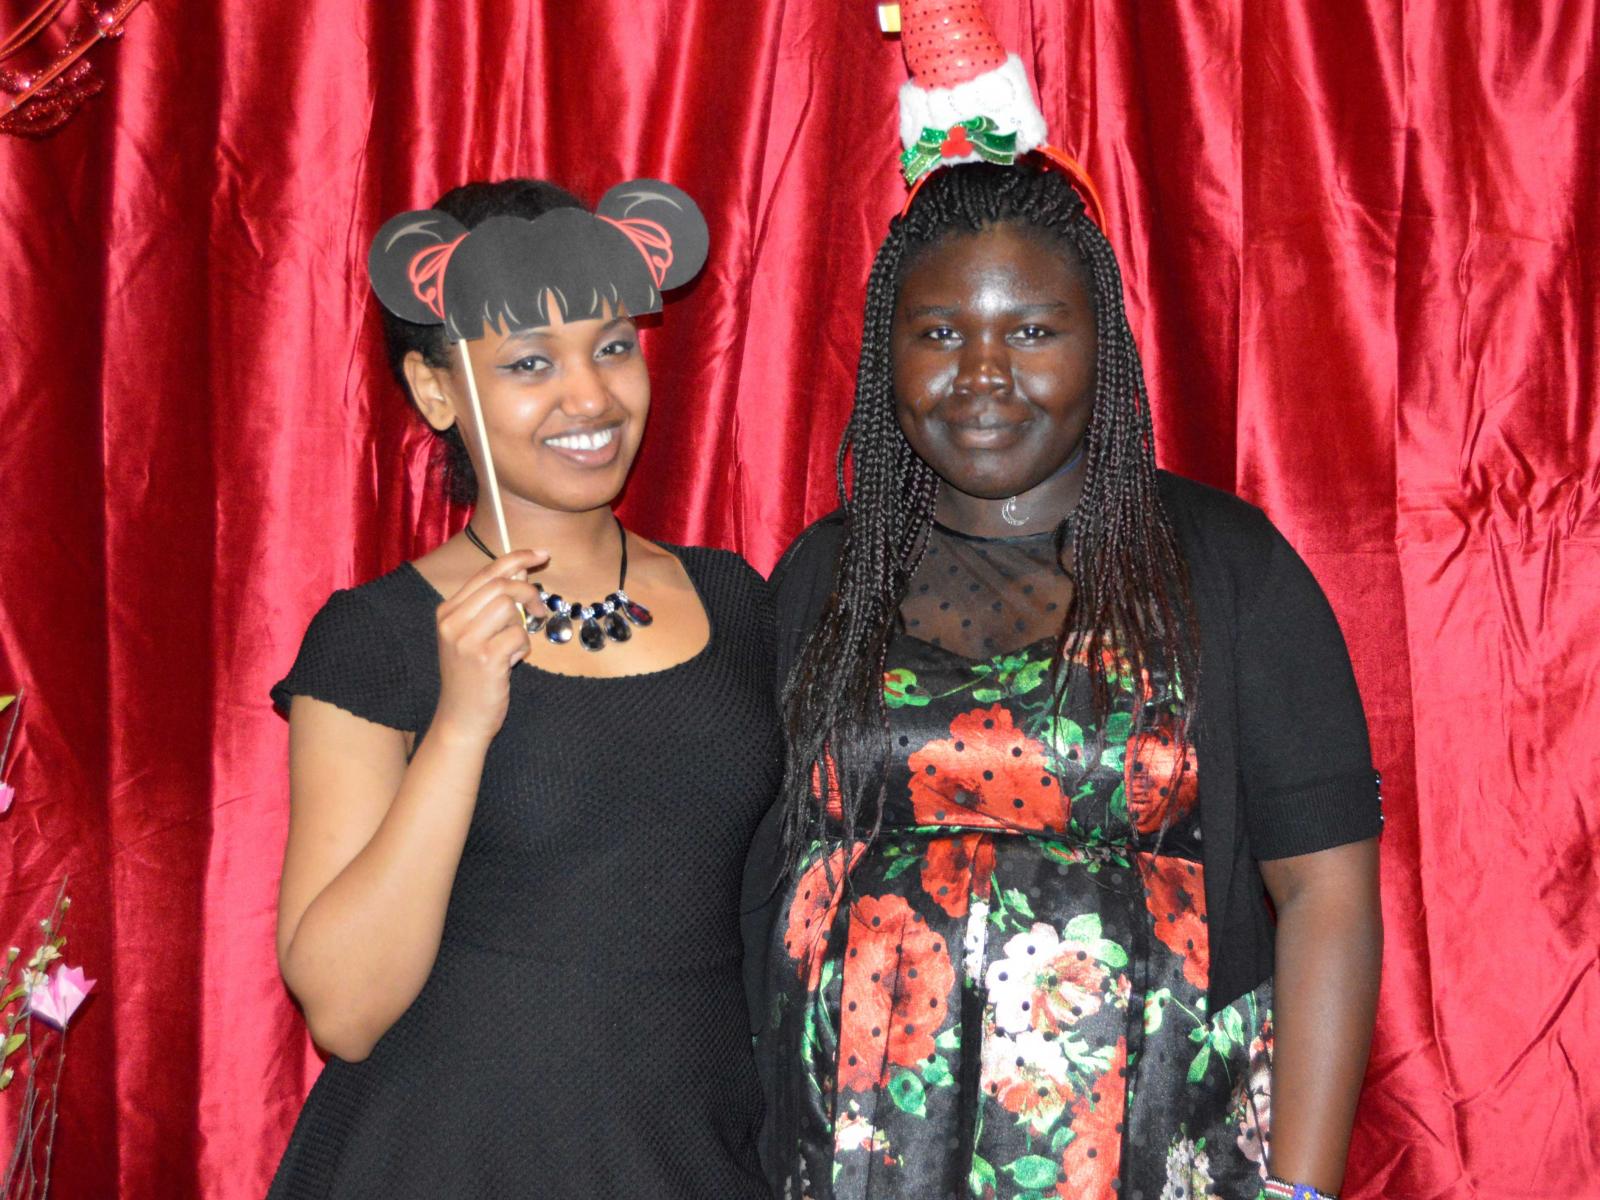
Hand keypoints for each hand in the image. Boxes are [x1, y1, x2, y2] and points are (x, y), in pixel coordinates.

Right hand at [431, 549, 546, 742]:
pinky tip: (510, 663)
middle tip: (539, 610)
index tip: (542, 554)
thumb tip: (521, 568)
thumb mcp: (474, 635)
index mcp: (447, 611)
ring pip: (511, 607)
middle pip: (502, 584)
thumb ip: (492, 603)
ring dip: (522, 627)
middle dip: (529, 592)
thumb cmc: (473, 676)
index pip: (487, 572)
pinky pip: (519, 636)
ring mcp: (465, 640)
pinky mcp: (485, 658)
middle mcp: (451, 621)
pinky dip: (523, 648)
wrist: (461, 720)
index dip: (517, 558)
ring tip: (513, 647)